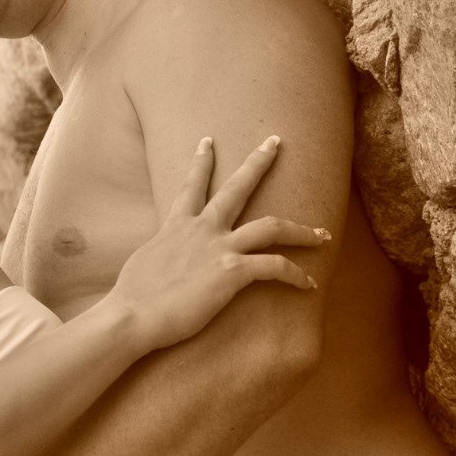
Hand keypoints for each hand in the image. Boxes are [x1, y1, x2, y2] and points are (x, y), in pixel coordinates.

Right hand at [109, 135, 329, 350]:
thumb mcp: (145, 261)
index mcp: (177, 225)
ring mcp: (219, 248)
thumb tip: (165, 256)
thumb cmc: (132, 296)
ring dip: (301, 230)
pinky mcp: (231, 272)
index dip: (201, 162)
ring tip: (322, 233)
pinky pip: (275, 267)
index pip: (192, 185)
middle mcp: (202, 229)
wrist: (132, 315)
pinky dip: (296, 275)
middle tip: (275, 142)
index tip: (208, 141)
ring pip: (271, 226)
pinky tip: (309, 284)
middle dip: (259, 162)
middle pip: (238, 188)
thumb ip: (163, 251)